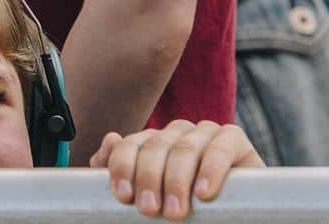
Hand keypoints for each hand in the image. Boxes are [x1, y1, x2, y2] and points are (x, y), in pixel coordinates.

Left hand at [91, 119, 263, 219]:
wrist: (236, 217)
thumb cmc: (192, 212)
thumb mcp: (155, 197)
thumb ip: (127, 172)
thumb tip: (110, 141)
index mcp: (154, 142)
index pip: (131, 145)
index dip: (123, 167)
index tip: (123, 196)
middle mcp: (177, 132)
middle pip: (156, 146)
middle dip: (149, 179)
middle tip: (149, 210)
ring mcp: (206, 133)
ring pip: (184, 148)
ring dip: (177, 180)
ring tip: (175, 211)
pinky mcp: (235, 141)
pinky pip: (221, 147)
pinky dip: (211, 169)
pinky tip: (204, 192)